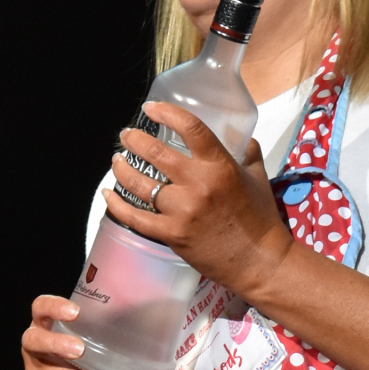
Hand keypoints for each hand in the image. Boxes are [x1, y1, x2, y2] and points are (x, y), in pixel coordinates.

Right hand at [22, 295, 112, 369]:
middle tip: (81, 350)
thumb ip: (95, 327)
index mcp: (42, 327)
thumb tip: (146, 316)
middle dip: (58, 345)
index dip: (53, 307)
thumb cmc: (71, 357)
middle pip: (34, 342)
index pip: (39, 307)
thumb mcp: (77, 338)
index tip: (76, 312)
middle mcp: (34, 350)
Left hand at [103, 101, 294, 301]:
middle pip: (156, 154)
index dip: (167, 113)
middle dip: (135, 140)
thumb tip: (243, 139)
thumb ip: (248, 154)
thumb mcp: (258, 178)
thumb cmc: (260, 220)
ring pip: (140, 184)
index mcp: (219, 167)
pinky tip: (108, 194)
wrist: (258, 260)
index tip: (152, 108)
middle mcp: (197, 185)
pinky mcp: (171, 234)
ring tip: (117, 161)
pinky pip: (136, 217)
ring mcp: (181, 211)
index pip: (191, 129)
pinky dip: (117, 205)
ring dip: (122, 169)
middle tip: (126, 135)